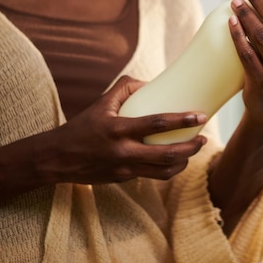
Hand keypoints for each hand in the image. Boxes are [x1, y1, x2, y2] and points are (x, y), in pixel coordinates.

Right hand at [43, 75, 207, 183]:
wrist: (58, 158)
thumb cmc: (82, 127)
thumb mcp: (101, 103)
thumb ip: (125, 88)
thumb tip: (150, 83)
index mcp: (118, 129)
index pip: (157, 123)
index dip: (182, 120)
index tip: (201, 116)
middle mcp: (123, 151)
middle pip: (167, 154)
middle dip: (191, 148)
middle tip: (204, 139)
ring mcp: (125, 169)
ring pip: (164, 171)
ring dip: (184, 162)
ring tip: (194, 150)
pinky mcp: (124, 179)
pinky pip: (153, 176)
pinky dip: (168, 169)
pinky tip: (176, 160)